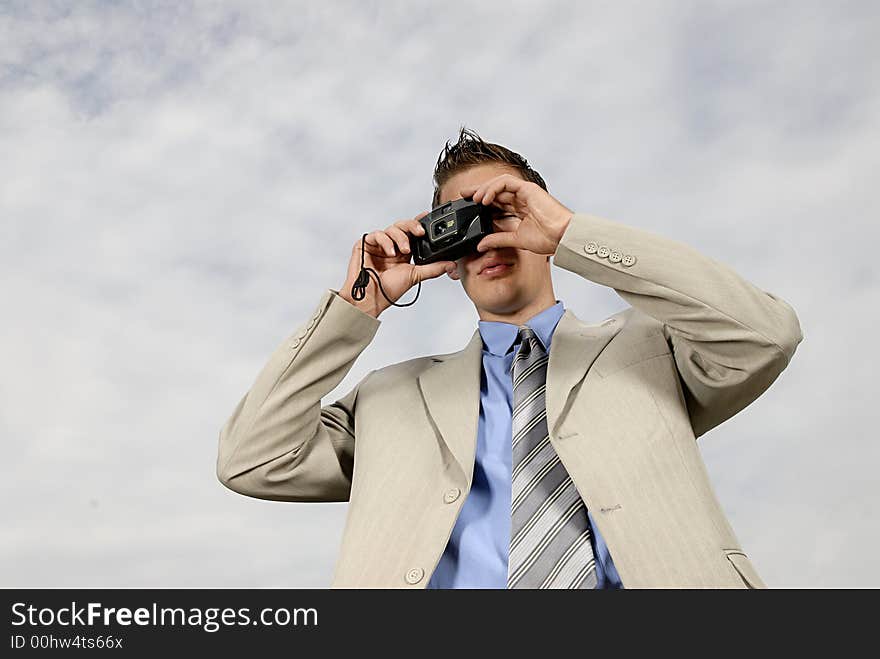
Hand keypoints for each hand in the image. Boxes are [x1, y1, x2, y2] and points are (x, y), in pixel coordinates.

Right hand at [339, 212, 456, 316]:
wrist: (371, 298)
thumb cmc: (388, 290)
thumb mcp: (415, 276)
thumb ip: (433, 268)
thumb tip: (451, 264)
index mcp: (403, 251)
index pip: (412, 232)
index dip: (419, 223)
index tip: (427, 216)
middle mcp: (392, 245)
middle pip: (403, 225)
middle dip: (412, 226)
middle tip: (420, 233)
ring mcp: (378, 244)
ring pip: (392, 228)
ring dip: (400, 238)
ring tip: (403, 251)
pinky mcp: (365, 244)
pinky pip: (377, 234)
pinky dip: (385, 241)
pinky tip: (390, 252)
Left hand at [458, 174, 573, 254]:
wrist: (562, 236)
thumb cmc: (548, 238)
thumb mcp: (516, 240)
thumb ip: (498, 239)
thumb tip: (481, 245)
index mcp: (520, 210)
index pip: (496, 203)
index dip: (481, 204)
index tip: (467, 209)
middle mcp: (521, 199)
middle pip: (495, 191)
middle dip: (477, 193)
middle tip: (461, 196)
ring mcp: (525, 193)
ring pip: (498, 184)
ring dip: (483, 189)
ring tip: (472, 199)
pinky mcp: (528, 188)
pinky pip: (505, 183)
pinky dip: (493, 188)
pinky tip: (484, 199)